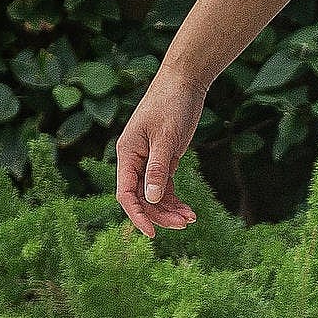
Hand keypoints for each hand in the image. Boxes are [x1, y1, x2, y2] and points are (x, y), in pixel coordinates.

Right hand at [116, 73, 205, 237]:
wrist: (184, 84)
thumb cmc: (171, 106)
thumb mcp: (166, 139)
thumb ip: (157, 169)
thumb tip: (149, 199)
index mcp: (127, 154)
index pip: (125, 193)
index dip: (137, 215)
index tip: (151, 234)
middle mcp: (133, 160)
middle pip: (141, 198)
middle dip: (160, 215)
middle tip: (186, 224)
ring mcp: (148, 161)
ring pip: (153, 196)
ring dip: (170, 210)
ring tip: (192, 219)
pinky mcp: (163, 160)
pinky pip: (164, 187)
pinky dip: (175, 200)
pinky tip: (190, 211)